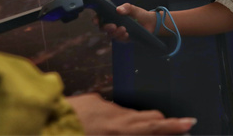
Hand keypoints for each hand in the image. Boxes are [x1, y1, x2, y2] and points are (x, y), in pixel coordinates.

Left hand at [66, 93, 195, 134]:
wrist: (44, 122)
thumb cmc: (69, 134)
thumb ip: (121, 132)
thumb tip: (129, 129)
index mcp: (120, 130)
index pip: (154, 125)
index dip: (174, 125)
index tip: (189, 123)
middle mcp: (116, 116)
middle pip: (148, 116)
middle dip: (162, 122)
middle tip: (171, 126)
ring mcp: (105, 106)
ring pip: (126, 114)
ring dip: (131, 124)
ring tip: (123, 133)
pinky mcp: (92, 100)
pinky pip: (107, 109)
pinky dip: (109, 118)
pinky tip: (96, 126)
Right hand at [96, 3, 155, 41]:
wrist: (150, 23)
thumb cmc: (139, 14)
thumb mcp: (133, 8)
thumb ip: (126, 7)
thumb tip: (118, 10)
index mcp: (112, 15)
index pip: (100, 17)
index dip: (96, 19)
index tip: (96, 21)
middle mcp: (112, 24)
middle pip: (103, 28)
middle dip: (106, 28)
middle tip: (113, 26)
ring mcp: (117, 32)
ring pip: (110, 35)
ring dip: (115, 33)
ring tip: (124, 29)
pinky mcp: (123, 38)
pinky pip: (119, 40)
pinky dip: (122, 37)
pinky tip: (127, 34)